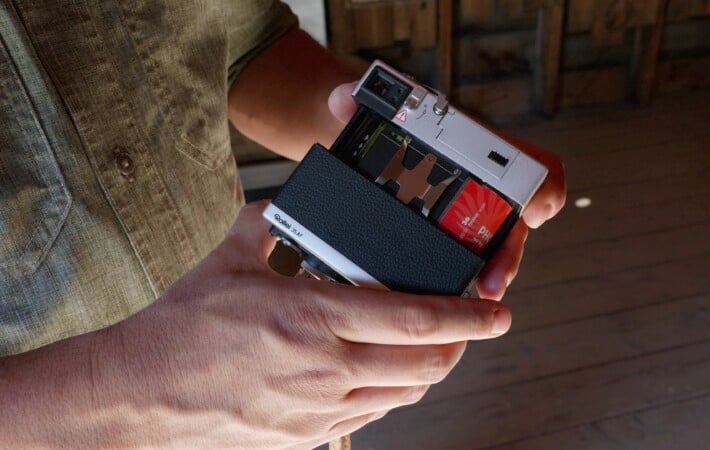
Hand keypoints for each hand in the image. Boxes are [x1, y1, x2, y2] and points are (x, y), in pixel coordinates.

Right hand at [75, 201, 510, 449]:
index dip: (467, 317)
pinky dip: (391, 394)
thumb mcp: (226, 261)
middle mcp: (325, 367)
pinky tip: (383, 376)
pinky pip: (369, 416)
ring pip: (403, 395)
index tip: (498, 312)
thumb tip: (282, 205)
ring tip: (432, 350)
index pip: (414, 320)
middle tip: (472, 328)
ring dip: (429, 372)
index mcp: (313, 315)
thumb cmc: (181, 327)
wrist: (140, 394)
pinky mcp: (305, 435)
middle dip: (461, 346)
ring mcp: (318, 408)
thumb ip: (265, 225)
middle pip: (424, 365)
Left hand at [328, 83, 566, 299]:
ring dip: (494, 272)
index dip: (541, 183)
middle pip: (513, 219)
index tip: (536, 210)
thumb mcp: (369, 106)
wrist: (370, 139)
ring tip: (481, 295)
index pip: (528, 162)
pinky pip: (469, 258)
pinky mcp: (450, 233)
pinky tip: (451, 300)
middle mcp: (481, 182)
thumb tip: (341, 100)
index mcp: (475, 147)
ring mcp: (469, 210)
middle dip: (508, 251)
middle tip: (495, 281)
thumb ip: (353, 99)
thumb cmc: (383, 122)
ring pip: (495, 245)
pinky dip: (468, 278)